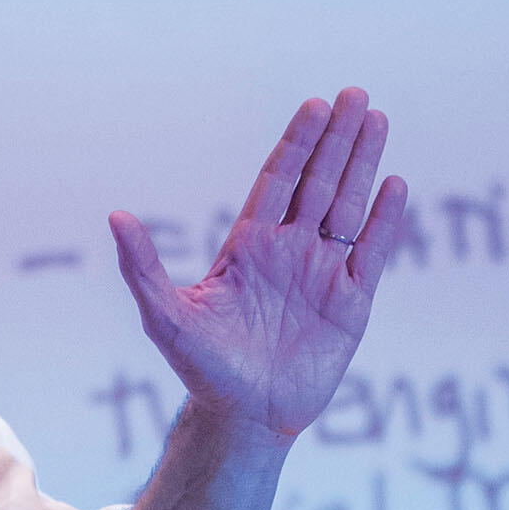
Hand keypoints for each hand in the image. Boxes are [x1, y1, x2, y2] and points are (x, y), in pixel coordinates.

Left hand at [108, 87, 407, 440]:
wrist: (243, 415)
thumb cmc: (201, 365)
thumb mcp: (166, 314)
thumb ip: (142, 266)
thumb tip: (114, 216)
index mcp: (248, 245)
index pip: (278, 180)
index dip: (297, 143)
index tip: (314, 105)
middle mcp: (289, 250)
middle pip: (318, 182)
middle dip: (337, 139)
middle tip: (356, 94)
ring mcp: (323, 273)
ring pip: (348, 206)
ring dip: (363, 164)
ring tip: (379, 120)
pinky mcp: (352, 302)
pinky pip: (373, 253)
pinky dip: (385, 220)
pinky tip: (394, 184)